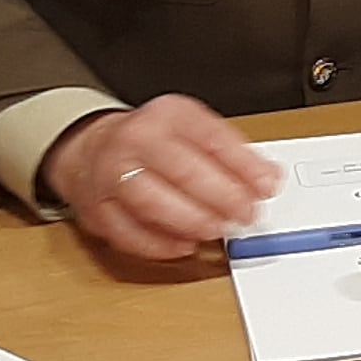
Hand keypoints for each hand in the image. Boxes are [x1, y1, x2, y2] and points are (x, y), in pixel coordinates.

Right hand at [41, 94, 278, 261]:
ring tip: (219, 229)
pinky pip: (129, 233)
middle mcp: (136, 141)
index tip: (266, 186)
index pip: (210, 138)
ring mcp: (112, 175)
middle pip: (182, 171)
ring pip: (153, 203)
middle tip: (246, 214)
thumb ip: (233, 154)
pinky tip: (185, 244)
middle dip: (222, 197)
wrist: (92, 148)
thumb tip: (268, 179)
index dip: (243, 166)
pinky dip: (160, 244)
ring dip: (192, 221)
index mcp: (167, 115)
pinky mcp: (97, 209)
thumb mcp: (194, 131)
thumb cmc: (152, 142)